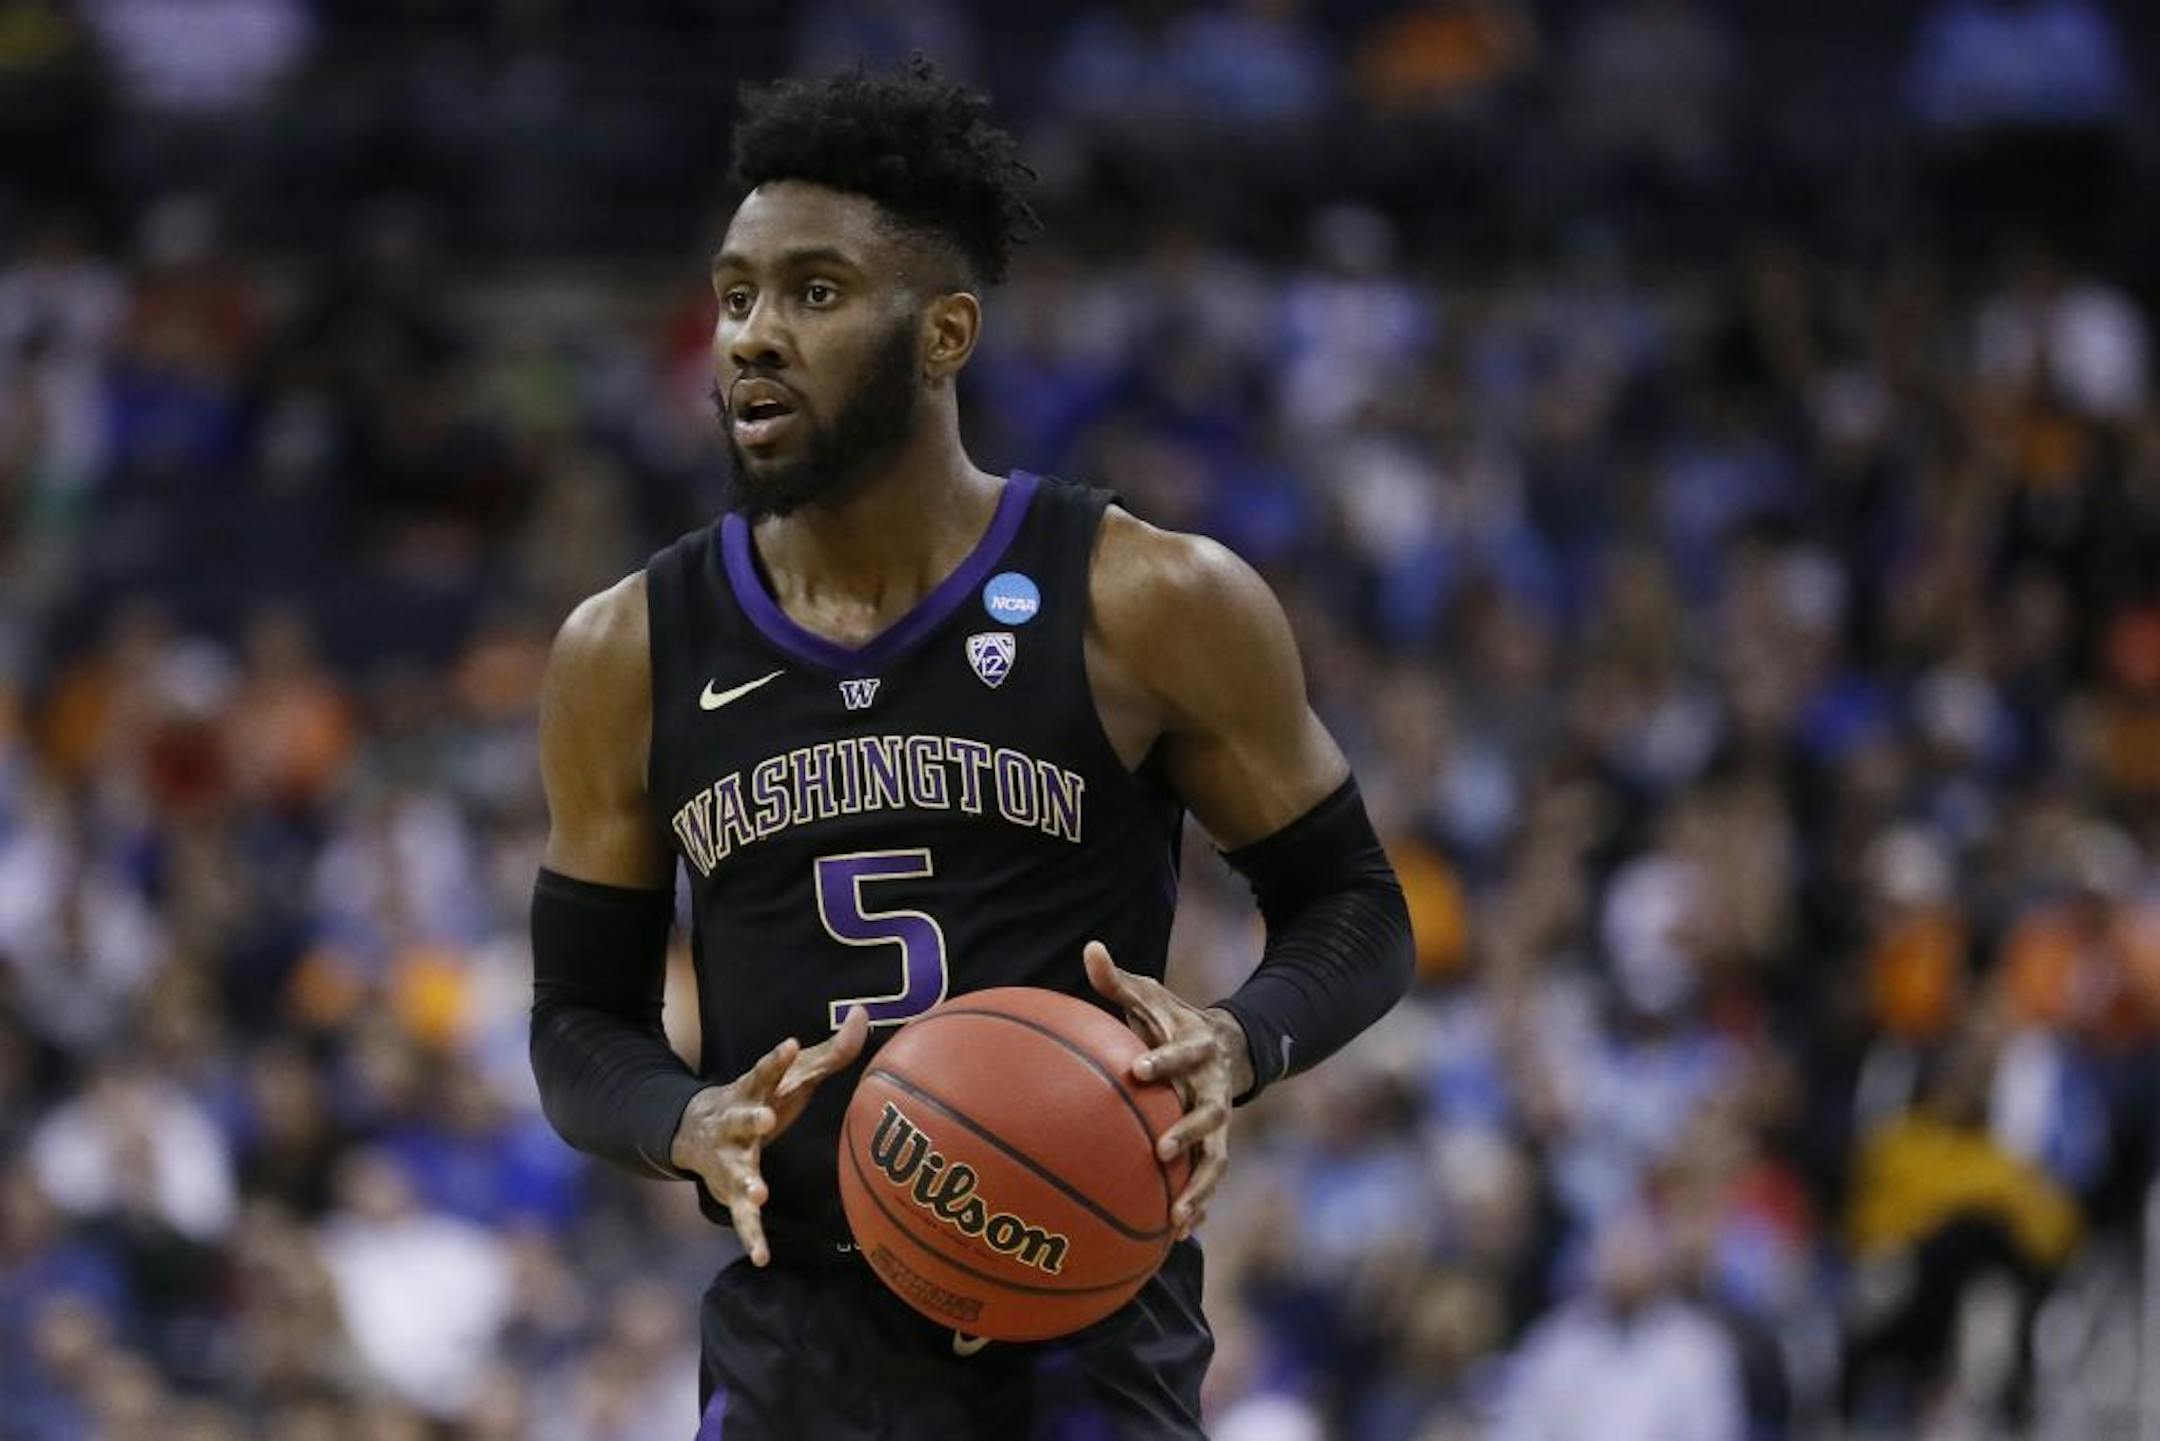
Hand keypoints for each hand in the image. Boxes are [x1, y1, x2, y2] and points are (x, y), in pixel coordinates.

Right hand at [669, 1007, 868, 1264]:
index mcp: (753, 1091)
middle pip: (742, 1119)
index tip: (789, 1045)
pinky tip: (762, 1258)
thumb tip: (864, 1014)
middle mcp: (735, 1123)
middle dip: (751, 1119)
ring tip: (760, 1193)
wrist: (695, 1129)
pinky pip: (741, 1218)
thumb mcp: (794, 1074)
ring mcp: (729, 1160)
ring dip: (746, 1182)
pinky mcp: (729, 1192)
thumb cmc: (761, 1097)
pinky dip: (751, 1237)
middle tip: (766, 1119)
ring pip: (736, 1171)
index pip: (765, 1071)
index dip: (776, 1059)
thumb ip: (831, 1051)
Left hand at [1083, 940, 1251, 1238]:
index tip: (1137, 1070)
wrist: (1225, 1044)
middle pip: (1209, 1113)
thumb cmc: (1171, 1020)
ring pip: (1215, 1158)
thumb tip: (1090, 947)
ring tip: (1177, 1217)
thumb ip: (1120, 981)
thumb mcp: (1151, 995)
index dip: (1164, 1061)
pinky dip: (1198, 1206)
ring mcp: (1218, 1121)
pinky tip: (1177, 1237)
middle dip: (1188, 1132)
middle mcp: (1213, 1088)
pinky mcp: (1215, 1146)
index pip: (1183, 1053)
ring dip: (1199, 1187)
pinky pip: (1209, 1180)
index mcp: (1196, 1049)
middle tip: (1161, 1151)